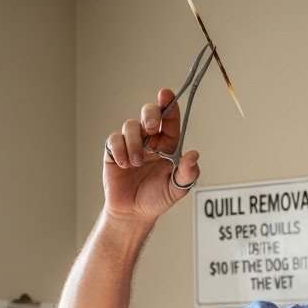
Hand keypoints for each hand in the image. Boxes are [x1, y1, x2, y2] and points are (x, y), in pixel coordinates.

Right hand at [102, 88, 199, 220]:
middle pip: (149, 112)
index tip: (166, 94)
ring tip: (137, 164)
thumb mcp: (177, 189)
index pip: (170, 120)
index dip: (169, 104)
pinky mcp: (114, 151)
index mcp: (168, 145)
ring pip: (130, 126)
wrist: (133, 213)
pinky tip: (124, 165)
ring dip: (134, 144)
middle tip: (151, 129)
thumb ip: (187, 173)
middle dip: (150, 114)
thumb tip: (193, 155)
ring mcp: (131, 144)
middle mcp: (150, 140)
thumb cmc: (156, 198)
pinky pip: (114, 139)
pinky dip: (120, 150)